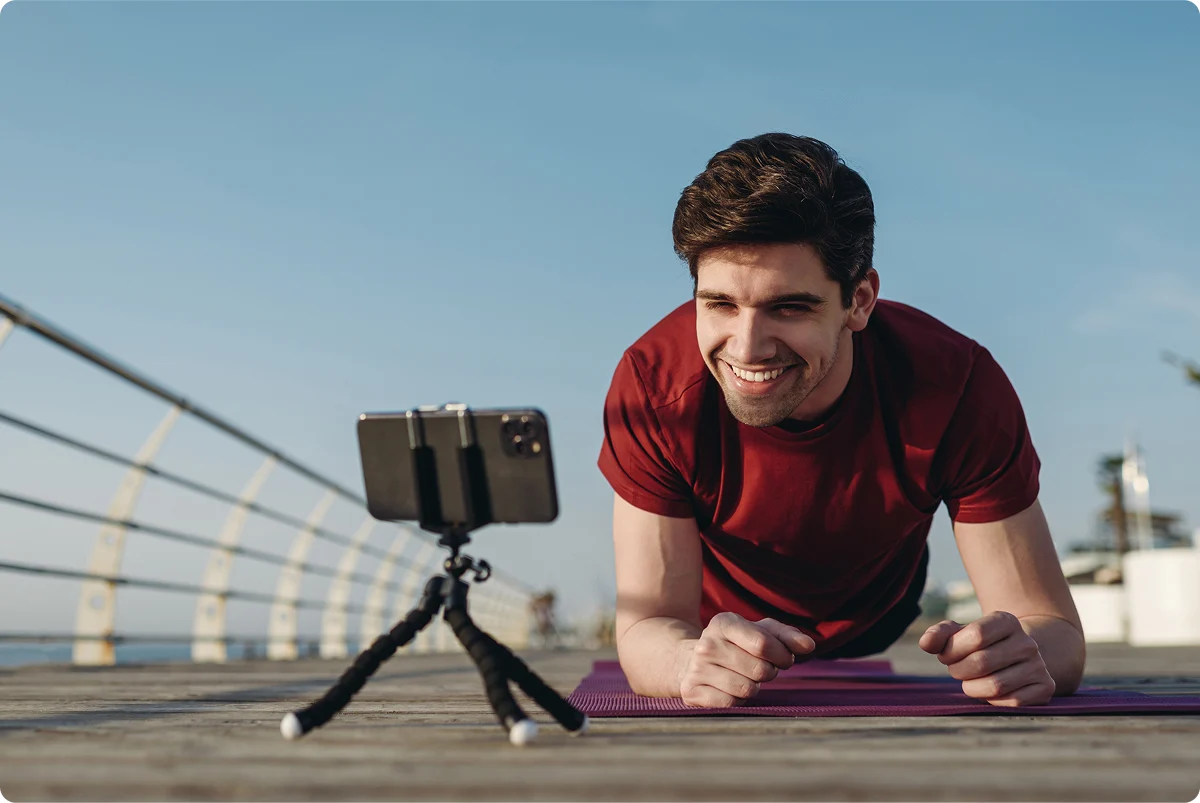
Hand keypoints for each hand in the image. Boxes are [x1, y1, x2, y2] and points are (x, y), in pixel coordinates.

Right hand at [679, 612, 815, 707]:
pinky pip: (731, 703)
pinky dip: (737, 700)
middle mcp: (706, 644)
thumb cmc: (735, 645)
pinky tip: (728, 688)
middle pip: (759, 669)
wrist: (688, 660)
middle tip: (759, 668)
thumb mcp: (758, 632)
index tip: (784, 658)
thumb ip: (786, 636)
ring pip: (746, 689)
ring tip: (742, 677)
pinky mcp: (692, 692)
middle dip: (768, 672)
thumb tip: (809, 646)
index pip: (763, 643)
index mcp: (723, 623)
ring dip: (753, 687)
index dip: (782, 655)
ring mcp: (696, 669)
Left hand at [919, 611, 1055, 706]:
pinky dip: (991, 700)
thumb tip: (926, 643)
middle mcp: (1027, 642)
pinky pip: (1011, 702)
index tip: (947, 654)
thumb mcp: (960, 633)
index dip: (953, 649)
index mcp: (1006, 621)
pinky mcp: (1045, 689)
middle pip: (981, 662)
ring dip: (972, 688)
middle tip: (956, 669)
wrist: (1018, 656)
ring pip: (995, 686)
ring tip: (970, 681)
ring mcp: (1039, 666)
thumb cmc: (980, 645)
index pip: (974, 636)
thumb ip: (940, 634)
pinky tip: (989, 691)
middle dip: (958, 670)